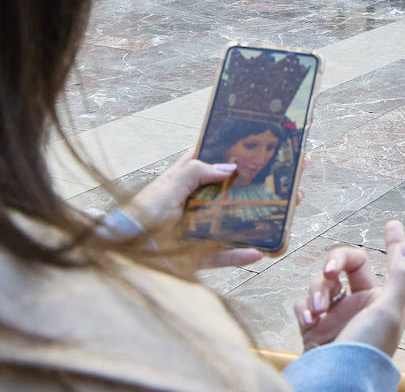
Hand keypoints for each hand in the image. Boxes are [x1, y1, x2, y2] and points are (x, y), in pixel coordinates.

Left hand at [124, 157, 263, 268]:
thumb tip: (228, 168)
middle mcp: (194, 204)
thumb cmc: (141, 213)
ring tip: (280, 218)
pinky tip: (258, 252)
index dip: (226, 154)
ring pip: (232, 225)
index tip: (252, 148)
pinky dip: (240, 255)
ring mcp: (198, 230)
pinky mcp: (198, 255)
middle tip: (277, 185)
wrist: (125, 251)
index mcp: (183, 183)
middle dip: (251, 190)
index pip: (206, 162)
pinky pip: (224, 256)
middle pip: (227, 194)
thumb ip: (195, 172)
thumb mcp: (168, 185)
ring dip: (255, 223)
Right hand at [292, 220, 404, 357]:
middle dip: (335, 261)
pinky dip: (304, 309)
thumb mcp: (390, 312)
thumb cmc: (367, 349)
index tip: (393, 224)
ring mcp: (336, 314)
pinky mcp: (314, 326)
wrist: (335, 381)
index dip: (393, 243)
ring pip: (322, 281)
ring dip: (317, 291)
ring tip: (318, 313)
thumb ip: (400, 276)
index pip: (389, 263)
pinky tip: (309, 322)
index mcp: (383, 300)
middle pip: (345, 263)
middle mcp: (360, 304)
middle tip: (331, 271)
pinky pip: (304, 303)